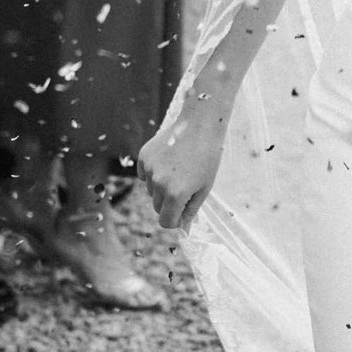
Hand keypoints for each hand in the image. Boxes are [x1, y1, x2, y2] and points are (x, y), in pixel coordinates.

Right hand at [138, 108, 225, 236]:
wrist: (200, 124)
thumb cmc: (208, 156)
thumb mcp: (205, 187)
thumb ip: (191, 209)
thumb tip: (182, 227)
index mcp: (176, 194)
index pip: (166, 222)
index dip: (175, 220)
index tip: (182, 213)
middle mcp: (159, 184)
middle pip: (158, 207)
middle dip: (170, 204)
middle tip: (185, 187)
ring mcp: (150, 169)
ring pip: (152, 191)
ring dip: (162, 187)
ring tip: (180, 169)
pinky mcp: (144, 156)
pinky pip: (145, 174)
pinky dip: (154, 173)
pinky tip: (169, 160)